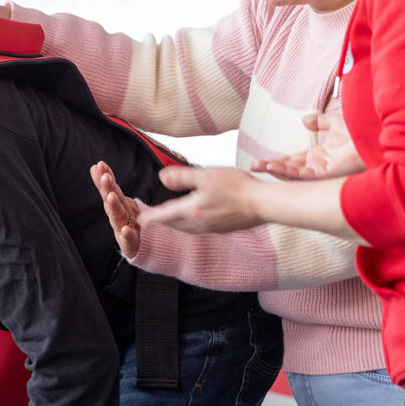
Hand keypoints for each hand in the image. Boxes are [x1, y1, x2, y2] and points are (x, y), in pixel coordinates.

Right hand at [89, 162, 143, 257]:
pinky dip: (126, 234)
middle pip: (111, 200)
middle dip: (107, 188)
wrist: (142, 247)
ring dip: (113, 207)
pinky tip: (125, 229)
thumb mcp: (123, 201)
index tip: (99, 165)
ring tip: (111, 197)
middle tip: (105, 177)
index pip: (109, 188)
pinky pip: (128, 239)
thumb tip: (96, 165)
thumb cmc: (131, 222)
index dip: (104, 177)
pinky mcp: (129, 244)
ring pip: (117, 217)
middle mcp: (118, 215)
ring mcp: (122, 229)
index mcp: (118, 204)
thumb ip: (111, 186)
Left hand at [137, 166, 265, 233]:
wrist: (264, 204)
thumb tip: (162, 178)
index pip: (164, 215)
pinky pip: (199, 229)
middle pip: (173, 224)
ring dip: (174, 224)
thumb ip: (182, 177)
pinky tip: (194, 220)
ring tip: (169, 220)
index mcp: (192, 210)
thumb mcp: (206, 175)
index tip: (140, 219)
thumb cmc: (238, 188)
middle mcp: (199, 223)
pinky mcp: (223, 228)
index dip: (150, 216)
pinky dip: (189, 225)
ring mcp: (212, 227)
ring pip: (186, 228)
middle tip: (150, 219)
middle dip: (161, 222)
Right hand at [251, 112, 362, 180]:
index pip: (293, 161)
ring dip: (274, 170)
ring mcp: (320, 172)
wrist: (373, 139)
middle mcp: (317, 167)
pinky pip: (300, 176)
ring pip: (291, 174)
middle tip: (251, 167)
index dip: (277, 161)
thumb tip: (303, 120)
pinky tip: (273, 168)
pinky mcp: (324, 175)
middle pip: (288, 169)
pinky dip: (285, 172)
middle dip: (269, 168)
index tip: (261, 161)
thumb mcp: (334, 123)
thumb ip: (318, 122)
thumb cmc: (360, 133)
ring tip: (257, 167)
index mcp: (319, 157)